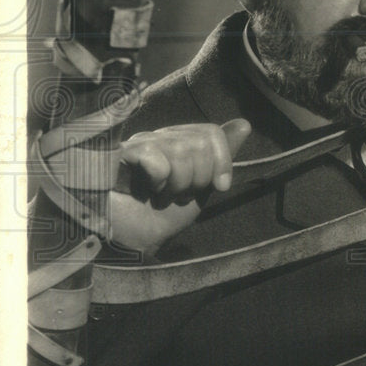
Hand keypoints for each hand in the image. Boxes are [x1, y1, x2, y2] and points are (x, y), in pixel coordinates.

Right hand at [108, 119, 251, 257]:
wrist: (136, 241)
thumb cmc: (166, 215)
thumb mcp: (203, 185)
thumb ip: (221, 156)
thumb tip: (244, 124)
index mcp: (180, 141)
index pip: (211, 132)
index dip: (222, 160)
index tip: (221, 187)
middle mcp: (160, 137)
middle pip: (199, 142)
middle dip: (198, 178)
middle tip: (182, 195)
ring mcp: (140, 143)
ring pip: (180, 150)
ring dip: (178, 184)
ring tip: (165, 197)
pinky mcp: (121, 154)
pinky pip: (154, 156)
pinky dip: (159, 180)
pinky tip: (148, 191)